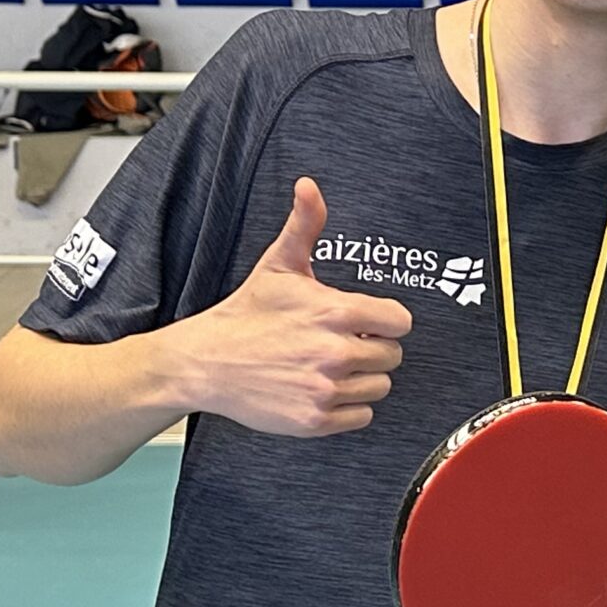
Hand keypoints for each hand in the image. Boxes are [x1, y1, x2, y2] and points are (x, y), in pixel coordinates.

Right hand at [172, 178, 412, 436]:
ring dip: (362, 379)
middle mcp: (335, 353)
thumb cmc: (247, 313)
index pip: (400, 322)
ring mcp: (325, 389)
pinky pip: (361, 416)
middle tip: (342, 344)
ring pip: (380, 387)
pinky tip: (323, 389)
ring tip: (330, 366)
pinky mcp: (315, 420)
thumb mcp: (279, 265)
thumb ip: (305, 225)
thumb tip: (309, 186)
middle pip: (392, 357)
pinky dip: (348, 407)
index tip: (367, 322)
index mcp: (336, 312)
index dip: (385, 321)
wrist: (206, 361)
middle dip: (372, 349)